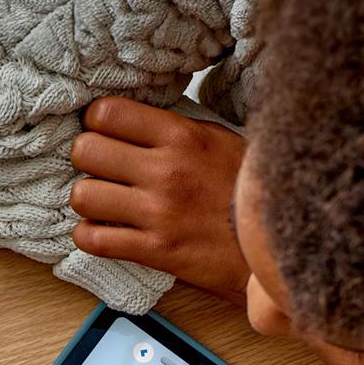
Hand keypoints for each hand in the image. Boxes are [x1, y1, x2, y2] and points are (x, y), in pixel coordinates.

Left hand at [69, 97, 251, 304]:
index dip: (96, 122)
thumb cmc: (250, 191)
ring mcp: (157, 213)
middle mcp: (165, 171)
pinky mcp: (155, 251)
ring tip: (104, 202)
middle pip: (85, 150)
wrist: (281, 244)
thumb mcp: (219, 141)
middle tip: (100, 168)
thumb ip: (175, 131)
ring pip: (82, 196)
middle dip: (87, 158)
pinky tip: (105, 232)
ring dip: (88, 200)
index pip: (107, 113)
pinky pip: (93, 240)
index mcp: (182, 136)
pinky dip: (90, 236)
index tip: (103, 132)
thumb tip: (133, 123)